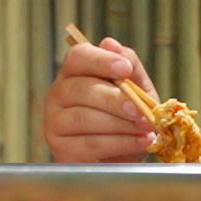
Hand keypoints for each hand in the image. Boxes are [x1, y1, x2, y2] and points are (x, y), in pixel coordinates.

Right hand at [42, 37, 159, 162]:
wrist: (122, 157)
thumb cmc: (126, 118)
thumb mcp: (136, 88)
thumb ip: (128, 65)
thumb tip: (110, 43)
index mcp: (73, 73)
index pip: (78, 57)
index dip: (101, 60)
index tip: (125, 69)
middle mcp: (57, 95)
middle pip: (80, 89)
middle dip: (114, 99)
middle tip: (139, 109)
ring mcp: (54, 123)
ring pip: (84, 118)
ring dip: (120, 124)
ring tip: (145, 127)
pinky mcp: (61, 150)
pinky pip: (91, 144)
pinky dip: (120, 143)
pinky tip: (140, 141)